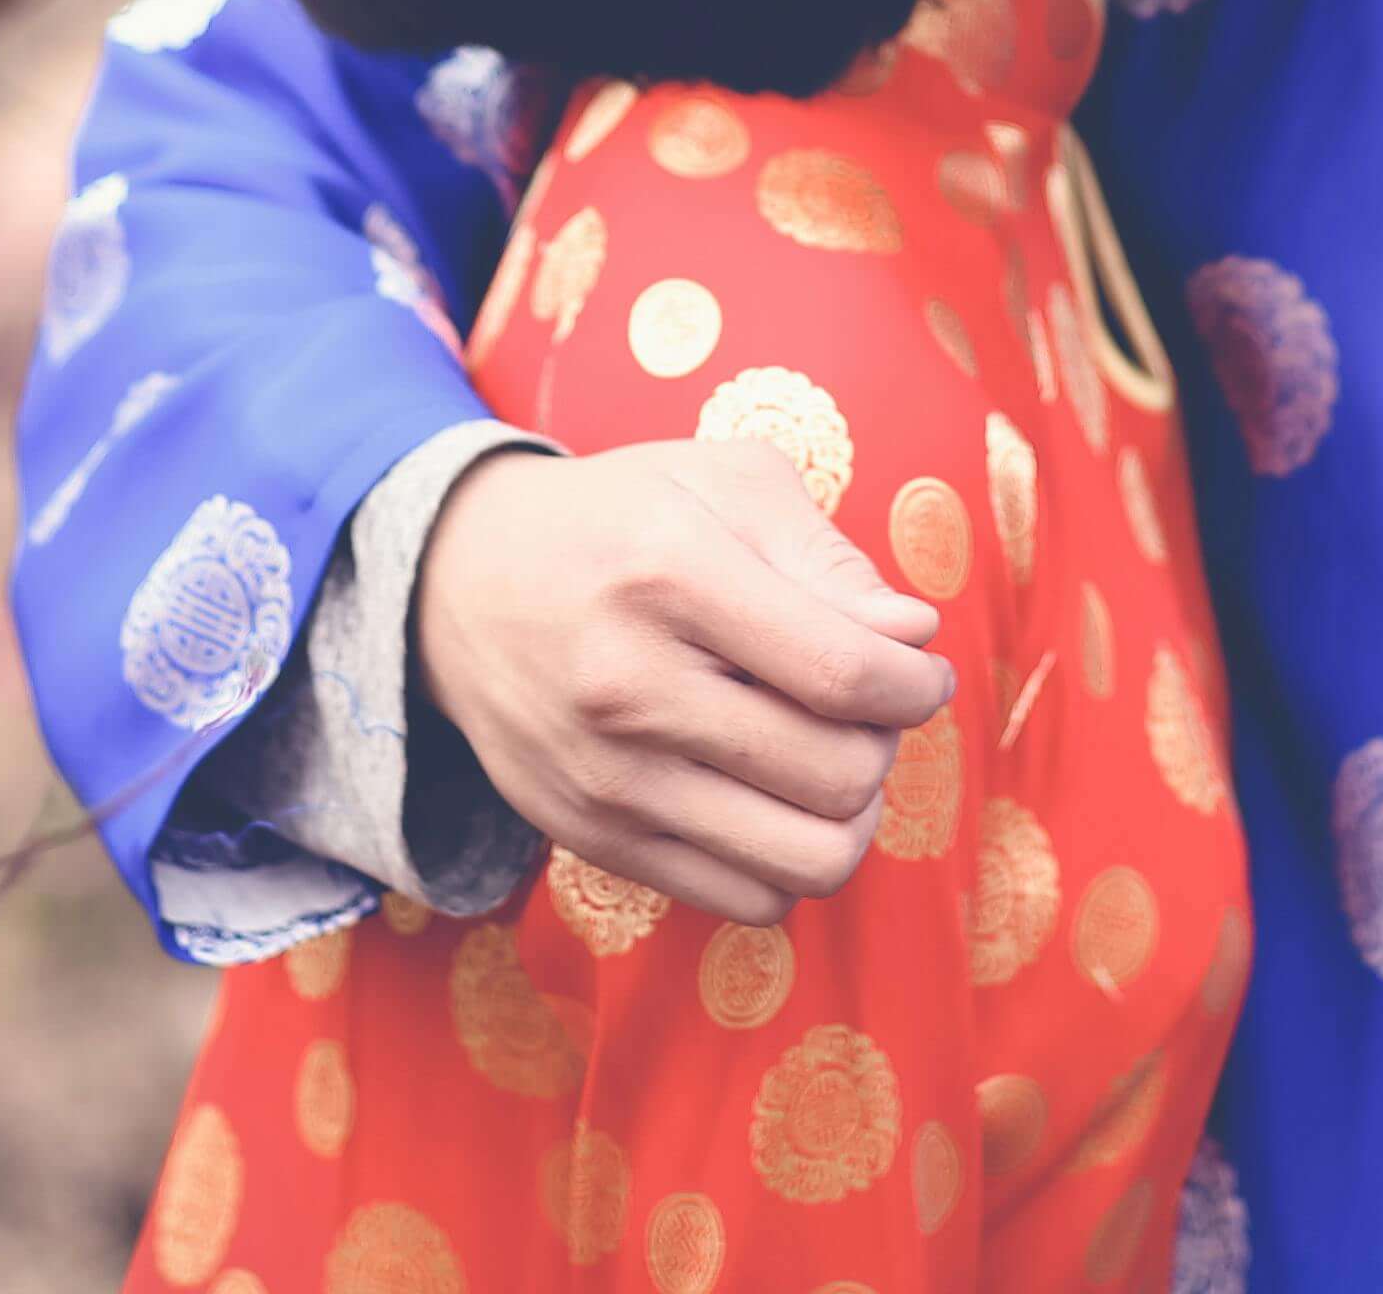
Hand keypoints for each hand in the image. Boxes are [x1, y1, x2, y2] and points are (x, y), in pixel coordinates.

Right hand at [411, 438, 955, 922]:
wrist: (460, 582)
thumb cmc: (620, 521)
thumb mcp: (721, 484)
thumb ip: (827, 556)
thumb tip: (913, 638)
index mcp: (669, 576)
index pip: (845, 674)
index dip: (916, 687)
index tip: (922, 674)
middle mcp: (629, 688)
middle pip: (837, 774)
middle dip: (885, 743)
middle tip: (865, 707)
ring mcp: (606, 779)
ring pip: (806, 859)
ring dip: (851, 815)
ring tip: (829, 758)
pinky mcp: (593, 840)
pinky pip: (748, 900)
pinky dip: (790, 861)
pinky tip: (773, 797)